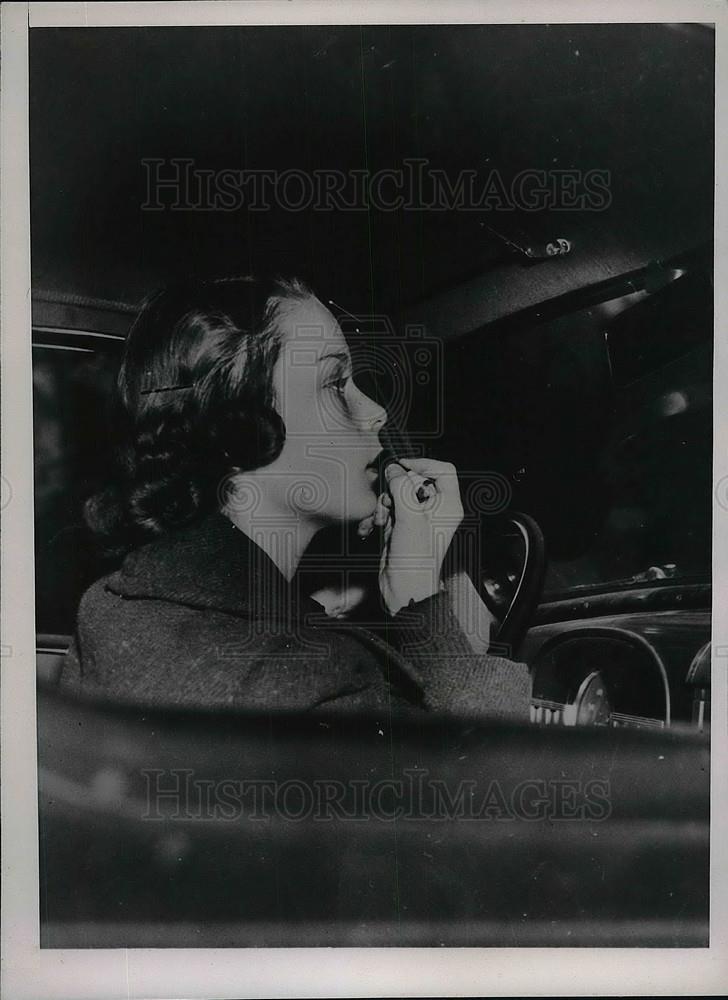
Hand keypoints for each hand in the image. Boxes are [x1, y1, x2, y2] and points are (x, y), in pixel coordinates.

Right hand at [359, 458, 463, 614]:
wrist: (404, 587)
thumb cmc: (417, 559)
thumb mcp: (410, 517)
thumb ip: (401, 488)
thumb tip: (393, 468)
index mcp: (448, 504)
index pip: (443, 470)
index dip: (422, 464)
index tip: (403, 466)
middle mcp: (435, 508)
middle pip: (415, 480)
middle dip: (396, 487)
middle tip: (389, 498)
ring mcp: (417, 517)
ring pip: (399, 493)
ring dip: (385, 502)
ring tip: (383, 518)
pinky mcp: (402, 525)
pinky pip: (389, 508)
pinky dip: (381, 514)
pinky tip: (376, 526)